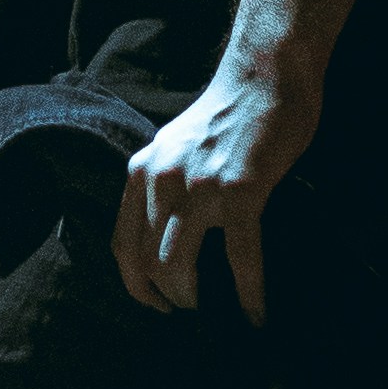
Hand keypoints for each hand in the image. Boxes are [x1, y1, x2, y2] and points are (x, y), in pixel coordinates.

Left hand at [115, 59, 310, 320]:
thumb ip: (165, 183)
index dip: (136, 284)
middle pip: (147, 264)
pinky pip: (239, 257)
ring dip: (195, 300)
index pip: (122, 245)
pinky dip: (248, 293)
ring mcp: (198, 187)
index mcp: (142, 170)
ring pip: (178, 267)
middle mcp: (161, 180)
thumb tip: (170, 234)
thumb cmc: (228, 112)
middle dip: (169, 298)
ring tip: (218, 315)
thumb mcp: (176, 145)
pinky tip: (256, 314)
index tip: (155, 303)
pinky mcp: (240, 191)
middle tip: (193, 311)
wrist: (265, 73)